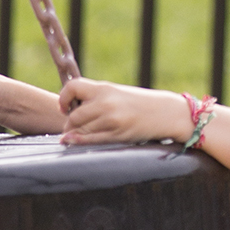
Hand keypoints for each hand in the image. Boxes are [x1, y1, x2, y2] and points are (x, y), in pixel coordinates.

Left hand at [58, 78, 191, 145]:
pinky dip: (78, 142)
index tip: (66, 107)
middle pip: (74, 116)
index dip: (64, 98)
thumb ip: (95, 98)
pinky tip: (72, 141)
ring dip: (73, 134)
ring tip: (73, 135)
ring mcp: (111, 120)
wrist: (166, 112)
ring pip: (80, 130)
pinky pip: (91, 141)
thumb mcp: (117, 93)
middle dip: (68, 123)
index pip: (72, 87)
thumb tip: (70, 110)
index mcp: (104, 88)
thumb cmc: (139, 102)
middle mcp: (106, 103)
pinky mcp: (117, 135)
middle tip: (69, 127)